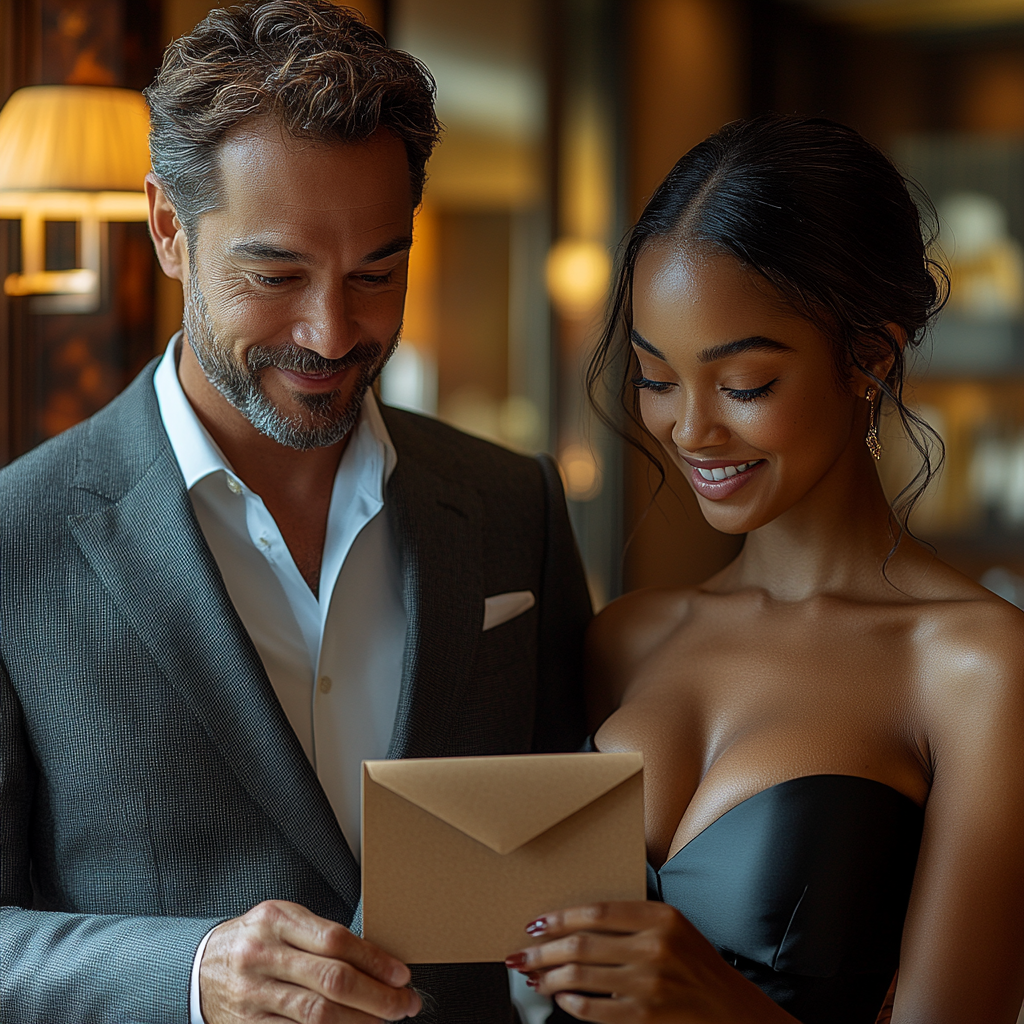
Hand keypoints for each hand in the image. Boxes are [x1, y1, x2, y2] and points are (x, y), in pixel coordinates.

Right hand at [200, 900, 420, 1023]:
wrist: (199, 965)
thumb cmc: (255, 938)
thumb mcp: (283, 920)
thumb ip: (322, 935)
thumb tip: (377, 961)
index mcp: (276, 918)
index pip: (336, 940)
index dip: (375, 960)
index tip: (402, 975)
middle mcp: (262, 954)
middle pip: (332, 981)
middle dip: (377, 997)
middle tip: (405, 1004)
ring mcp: (252, 994)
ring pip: (318, 1015)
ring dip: (360, 1022)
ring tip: (385, 1021)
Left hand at [505, 902, 793, 1022]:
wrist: (734, 1011)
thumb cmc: (698, 966)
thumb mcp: (675, 928)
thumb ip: (634, 921)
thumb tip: (577, 926)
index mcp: (662, 918)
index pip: (596, 913)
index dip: (560, 918)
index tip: (537, 923)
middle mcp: (655, 947)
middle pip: (581, 945)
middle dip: (543, 951)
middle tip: (522, 954)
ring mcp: (650, 984)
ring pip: (581, 977)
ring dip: (549, 978)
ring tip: (536, 979)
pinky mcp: (645, 1015)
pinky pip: (594, 1010)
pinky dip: (571, 1004)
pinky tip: (562, 1000)